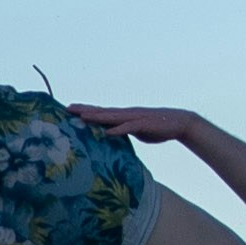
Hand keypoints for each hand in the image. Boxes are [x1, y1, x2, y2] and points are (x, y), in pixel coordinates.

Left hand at [58, 104, 193, 142]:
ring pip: (112, 117)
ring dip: (97, 117)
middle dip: (85, 110)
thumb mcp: (135, 130)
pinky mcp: (144, 125)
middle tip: (67, 108)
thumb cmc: (156, 127)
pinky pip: (128, 128)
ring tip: (83, 117)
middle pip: (102, 111)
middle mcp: (126, 113)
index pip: (101, 112)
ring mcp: (134, 118)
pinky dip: (118, 130)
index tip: (70, 109)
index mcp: (123, 115)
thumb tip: (110, 136)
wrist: (178, 122)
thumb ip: (123, 131)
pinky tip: (108, 133)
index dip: (85, 110)